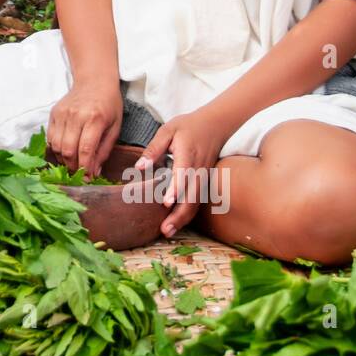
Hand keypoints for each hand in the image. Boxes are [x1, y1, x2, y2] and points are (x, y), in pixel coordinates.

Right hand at [47, 79, 123, 177]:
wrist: (94, 82)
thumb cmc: (109, 105)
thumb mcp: (114, 128)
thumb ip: (104, 151)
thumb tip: (94, 172)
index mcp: (95, 118)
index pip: (85, 149)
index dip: (85, 168)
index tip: (89, 179)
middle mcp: (76, 115)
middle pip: (68, 150)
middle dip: (73, 167)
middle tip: (80, 174)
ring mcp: (62, 113)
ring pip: (56, 146)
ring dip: (63, 160)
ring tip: (73, 164)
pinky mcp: (53, 113)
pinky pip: (50, 138)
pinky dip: (56, 149)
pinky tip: (65, 152)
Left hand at [136, 108, 232, 238]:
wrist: (216, 124)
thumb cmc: (188, 126)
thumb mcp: (167, 130)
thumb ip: (153, 149)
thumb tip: (139, 167)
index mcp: (188, 155)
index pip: (183, 175)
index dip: (175, 190)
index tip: (166, 203)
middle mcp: (198, 169)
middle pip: (192, 196)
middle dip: (179, 215)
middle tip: (164, 229)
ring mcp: (204, 177)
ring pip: (196, 202)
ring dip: (184, 218)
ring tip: (168, 231)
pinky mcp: (205, 181)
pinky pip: (198, 200)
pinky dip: (189, 213)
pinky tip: (177, 222)